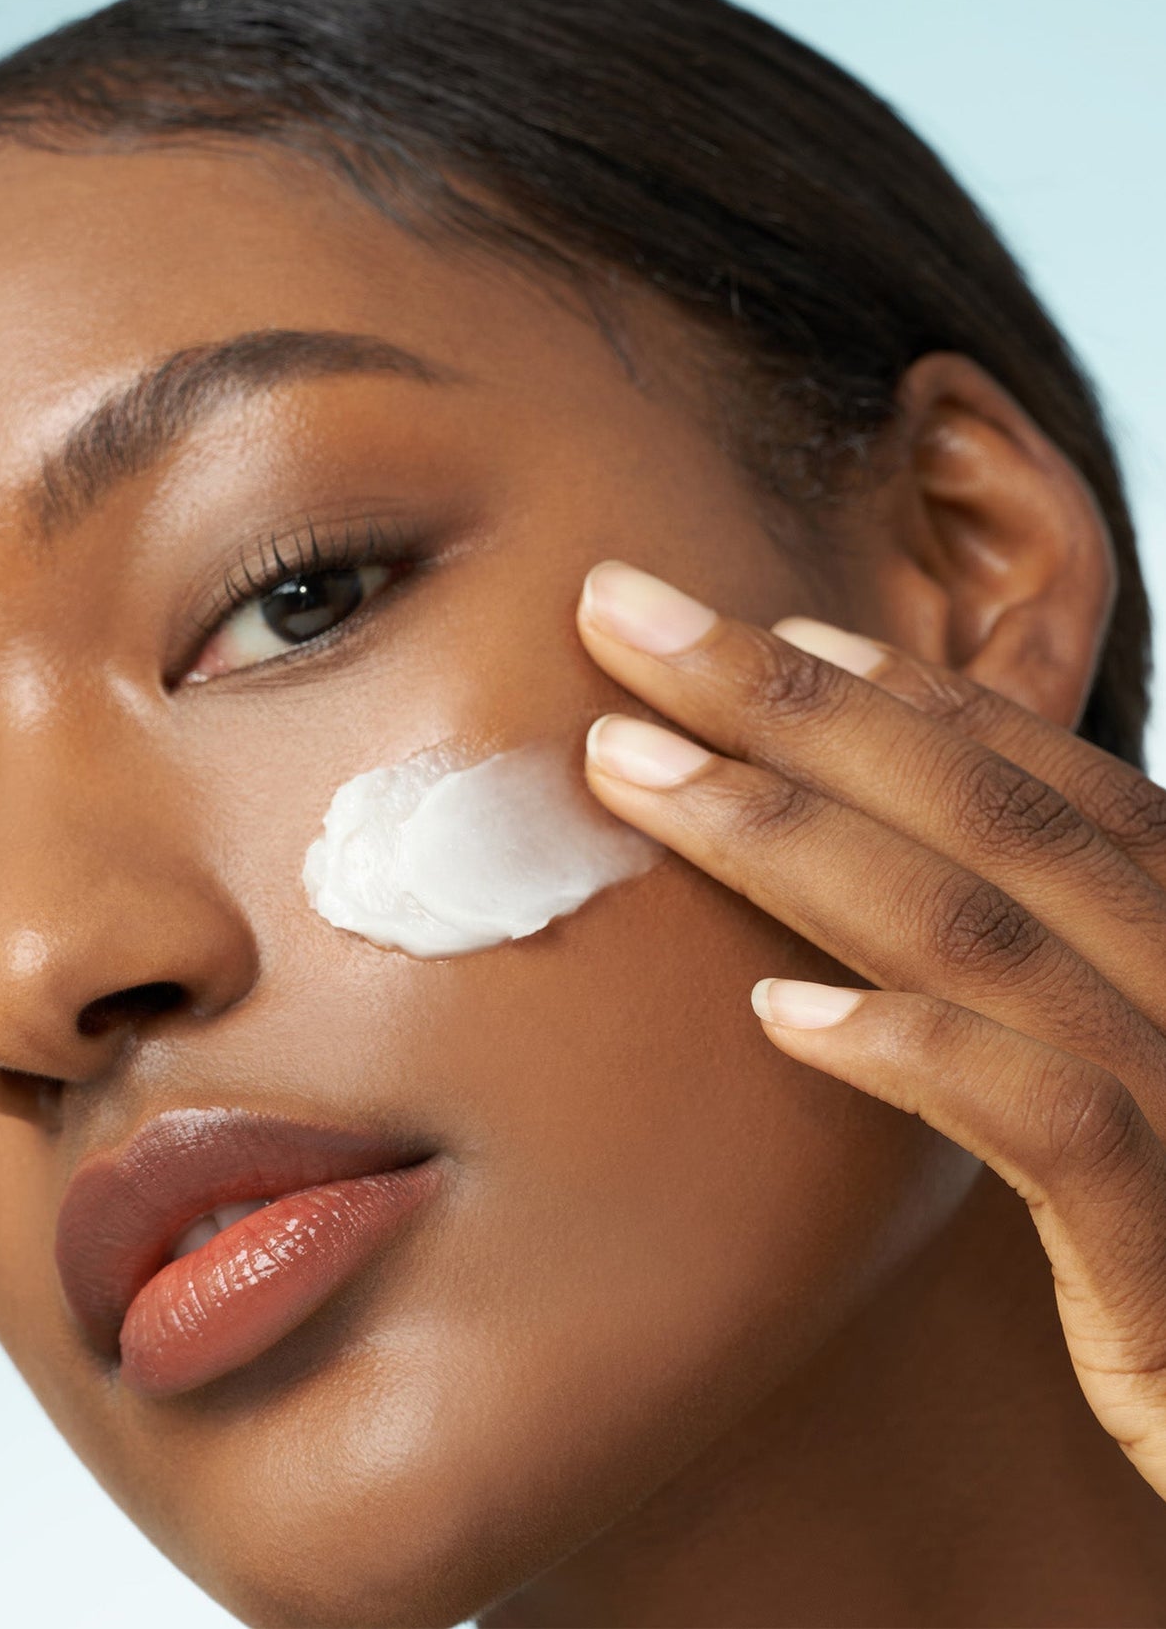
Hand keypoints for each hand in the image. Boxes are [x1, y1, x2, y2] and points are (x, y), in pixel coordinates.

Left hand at [574, 557, 1165, 1500]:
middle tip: (624, 614)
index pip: (1032, 777)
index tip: (759, 627)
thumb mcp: (1128, 1096)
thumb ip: (1032, 997)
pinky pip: (1048, 1125)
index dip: (895, 691)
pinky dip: (913, 1050)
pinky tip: (777, 1010)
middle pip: (980, 805)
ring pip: (982, 927)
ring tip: (627, 771)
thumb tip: (861, 923)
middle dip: (788, 700)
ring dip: (789, 836)